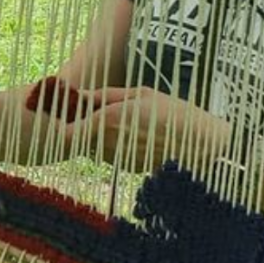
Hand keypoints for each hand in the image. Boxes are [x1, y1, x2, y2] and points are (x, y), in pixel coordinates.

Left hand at [69, 86, 219, 171]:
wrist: (203, 145)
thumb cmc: (172, 112)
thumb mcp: (139, 94)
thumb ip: (104, 96)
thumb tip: (78, 96)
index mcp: (108, 120)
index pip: (66, 132)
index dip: (60, 124)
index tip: (61, 113)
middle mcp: (109, 144)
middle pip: (80, 137)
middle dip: (80, 126)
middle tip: (91, 112)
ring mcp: (118, 159)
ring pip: (95, 146)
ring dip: (98, 136)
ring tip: (122, 122)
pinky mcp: (128, 169)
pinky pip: (112, 154)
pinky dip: (115, 145)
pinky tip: (135, 136)